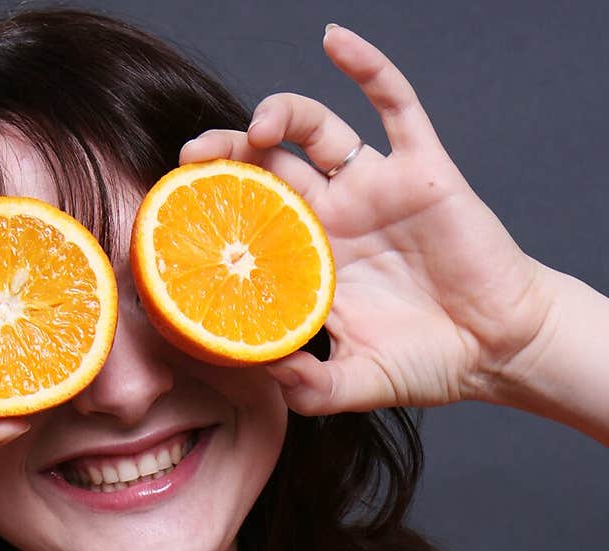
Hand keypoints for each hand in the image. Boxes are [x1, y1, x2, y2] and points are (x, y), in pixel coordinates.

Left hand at [179, 25, 553, 416]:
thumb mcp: (356, 385)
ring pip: (316, 129)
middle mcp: (336, 218)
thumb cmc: (428, 364)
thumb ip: (310, 389)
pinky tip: (335, 42)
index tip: (174, 216)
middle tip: (192, 161)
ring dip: (279, 113)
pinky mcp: (421, 170)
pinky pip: (394, 105)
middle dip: (224, 156)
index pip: (248, 223)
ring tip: (254, 128)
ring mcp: (375, 189)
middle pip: (266, 167)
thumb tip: (267, 376)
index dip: (212, 211)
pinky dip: (368, 67)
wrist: (497, 349)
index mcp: (311, 263)